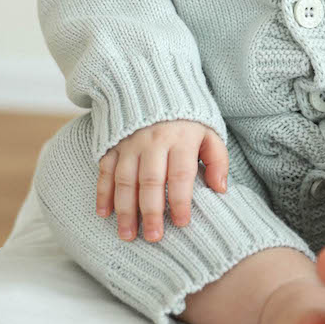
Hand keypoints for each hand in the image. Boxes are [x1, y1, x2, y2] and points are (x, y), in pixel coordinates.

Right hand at [96, 120, 227, 241]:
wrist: (155, 86)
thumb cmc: (187, 118)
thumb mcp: (209, 132)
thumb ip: (217, 160)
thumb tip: (220, 189)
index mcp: (181, 139)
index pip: (181, 174)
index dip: (181, 201)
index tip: (182, 223)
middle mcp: (153, 141)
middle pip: (151, 180)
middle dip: (151, 211)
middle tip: (153, 237)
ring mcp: (130, 142)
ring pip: (125, 179)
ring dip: (125, 209)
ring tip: (127, 235)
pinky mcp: (113, 143)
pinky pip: (106, 169)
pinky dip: (103, 192)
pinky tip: (104, 213)